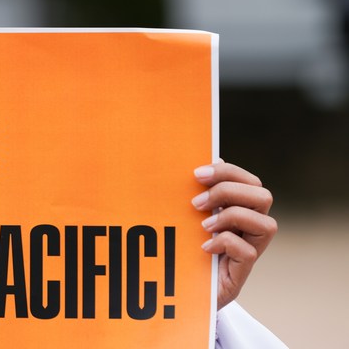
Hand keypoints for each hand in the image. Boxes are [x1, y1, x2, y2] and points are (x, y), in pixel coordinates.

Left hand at [193, 161, 276, 308]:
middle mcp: (251, 228)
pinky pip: (248, 252)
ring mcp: (250, 250)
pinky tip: (204, 246)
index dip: (227, 172)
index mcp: (240, 208)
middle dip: (228, 191)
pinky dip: (224, 243)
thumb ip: (198, 193)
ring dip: (232, 217)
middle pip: (264, 196)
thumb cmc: (187, 246)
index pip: (250, 181)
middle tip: (197, 202)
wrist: (183, 288)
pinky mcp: (242, 271)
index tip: (197, 174)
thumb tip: (204, 161)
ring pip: (267, 225)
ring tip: (203, 225)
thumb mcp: (189, 216)